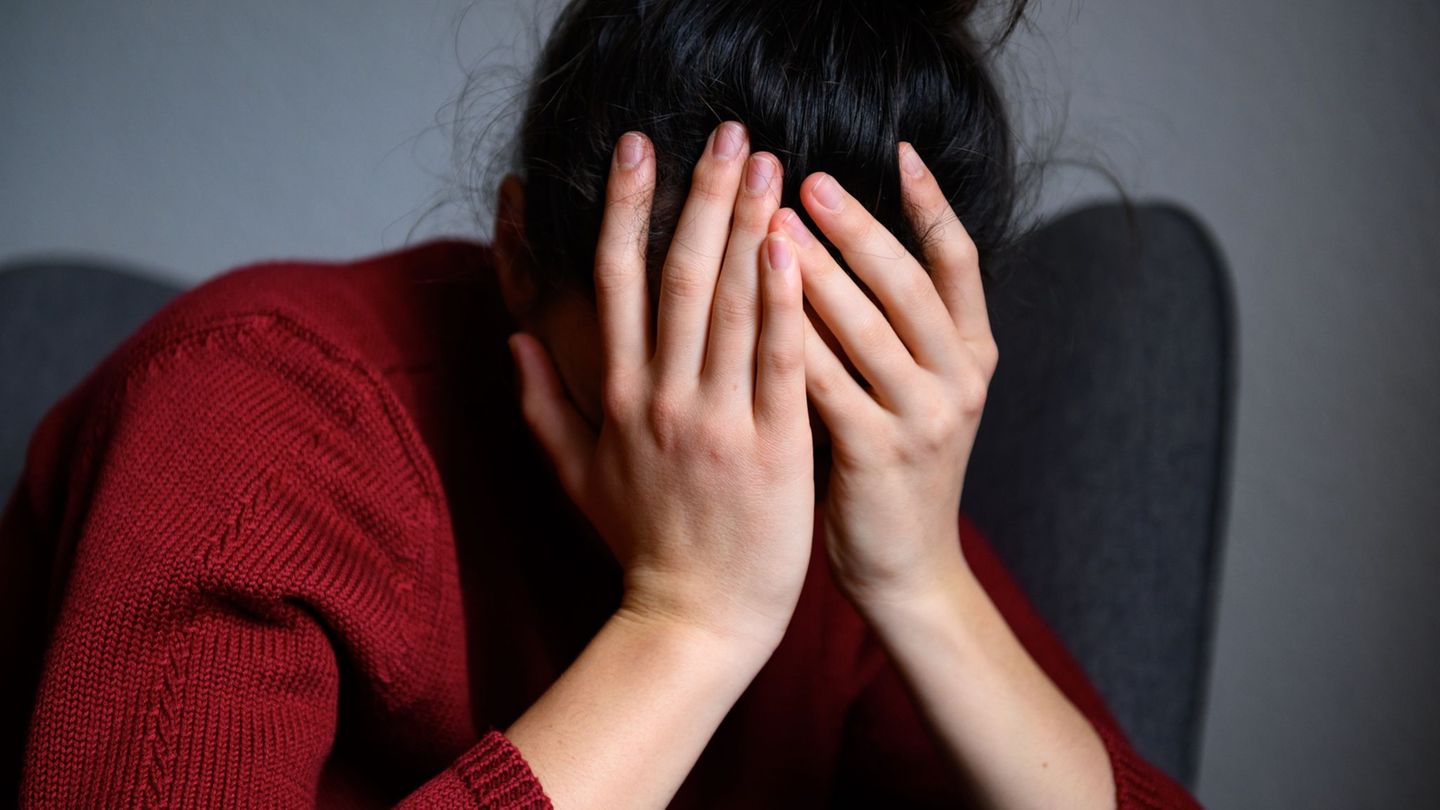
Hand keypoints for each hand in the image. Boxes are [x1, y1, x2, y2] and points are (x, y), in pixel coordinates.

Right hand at [508, 122, 813, 650]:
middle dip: (699, 196)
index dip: (629, 209)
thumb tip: (512, 339)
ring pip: (727, 308)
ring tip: (766, 163)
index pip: (618, 283)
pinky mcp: (771, 449)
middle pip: (677, 277)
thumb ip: (542, 405)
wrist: (693, 620)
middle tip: (724, 130)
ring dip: (744, 228)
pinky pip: (776, 364)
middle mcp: (662, 397)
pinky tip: (792, 249)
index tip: (640, 148)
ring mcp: (716, 421)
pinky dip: (781, 304)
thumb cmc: (641, 545)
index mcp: (618, 397)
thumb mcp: (576, 476)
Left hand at [772, 141, 997, 608]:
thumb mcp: (917, 394)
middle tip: (806, 178)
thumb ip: (895, 330)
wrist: (905, 570)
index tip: (901, 150)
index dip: (933, 204)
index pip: (960, 262)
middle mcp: (961, 380)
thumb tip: (842, 245)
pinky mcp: (880, 454)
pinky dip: (791, 338)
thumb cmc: (892, 472)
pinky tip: (753, 305)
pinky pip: (828, 382)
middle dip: (857, 226)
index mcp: (974, 357)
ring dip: (817, 270)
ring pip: (868, 326)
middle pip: (909, 283)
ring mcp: (926, 419)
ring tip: (772, 222)